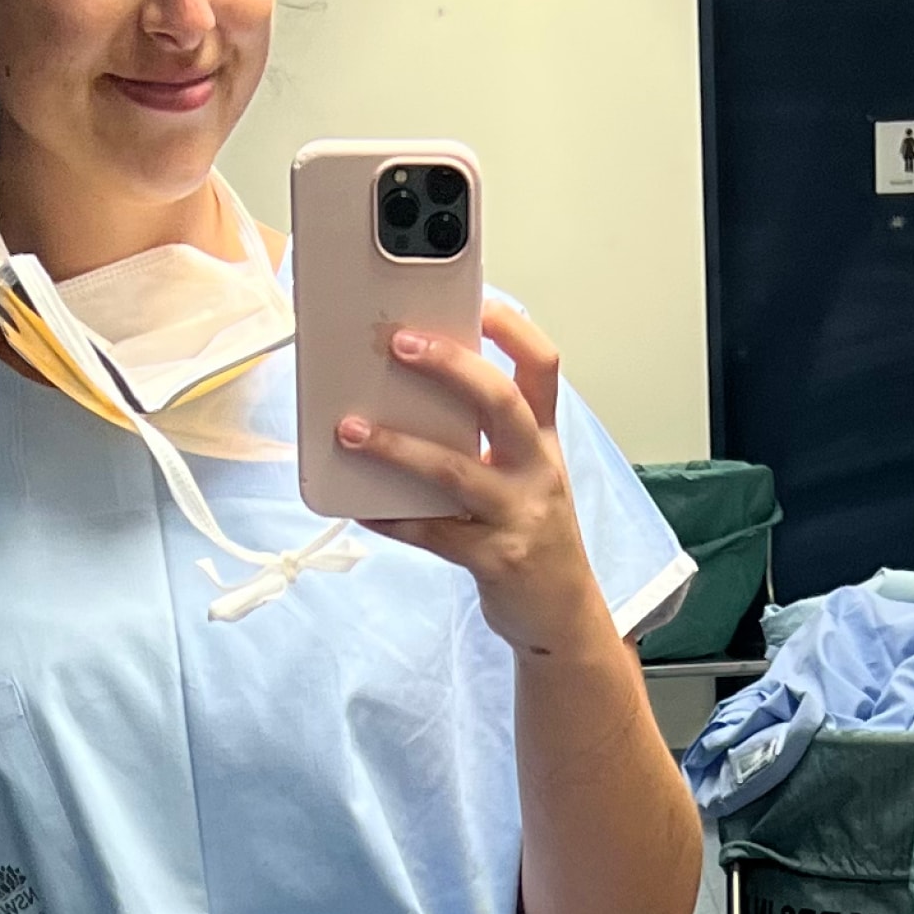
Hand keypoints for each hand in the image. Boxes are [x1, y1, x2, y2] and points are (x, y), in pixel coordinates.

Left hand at [336, 298, 612, 656]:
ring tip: (351, 429)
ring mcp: (517, 515)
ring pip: (456, 470)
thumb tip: (409, 393)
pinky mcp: (494, 559)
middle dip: (451, 367)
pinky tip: (359, 507)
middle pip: (501, 402)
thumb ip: (482, 436)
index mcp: (543, 440)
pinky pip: (432, 533)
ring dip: (398, 446)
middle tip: (399, 343)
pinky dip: (391, 518)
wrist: (562, 613)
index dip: (512, 329)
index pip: (542, 367)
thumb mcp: (524, 475)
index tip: (476, 300)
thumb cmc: (532, 534)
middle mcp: (537, 470)